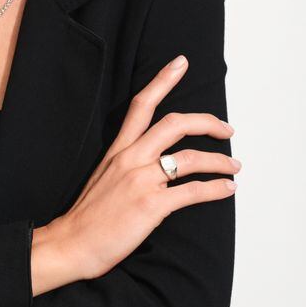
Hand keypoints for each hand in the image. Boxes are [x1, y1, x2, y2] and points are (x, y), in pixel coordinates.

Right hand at [44, 54, 238, 282]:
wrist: (71, 243)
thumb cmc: (88, 215)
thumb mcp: (104, 176)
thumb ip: (127, 163)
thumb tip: (155, 161)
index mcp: (118, 150)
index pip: (142, 105)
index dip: (163, 81)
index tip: (181, 63)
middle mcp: (130, 159)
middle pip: (175, 124)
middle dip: (207, 121)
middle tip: (226, 128)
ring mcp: (141, 181)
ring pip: (190, 158)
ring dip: (219, 160)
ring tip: (233, 166)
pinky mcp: (151, 205)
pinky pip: (192, 191)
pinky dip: (215, 188)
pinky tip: (227, 189)